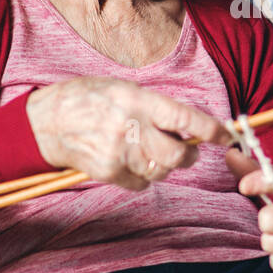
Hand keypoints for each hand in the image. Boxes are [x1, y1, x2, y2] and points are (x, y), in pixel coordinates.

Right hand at [25, 77, 231, 189]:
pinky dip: (143, 177)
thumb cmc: (89, 99)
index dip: (211, 129)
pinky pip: (142, 184)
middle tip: (186, 150)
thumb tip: (191, 125)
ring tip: (148, 151)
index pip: (184, 117)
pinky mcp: (108, 172)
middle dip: (188, 155)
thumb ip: (157, 106)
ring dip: (164, 165)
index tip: (227, 136)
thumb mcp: (124, 89)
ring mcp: (118, 153)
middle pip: (178, 155)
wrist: (46, 121)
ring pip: (162, 171)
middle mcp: (130, 127)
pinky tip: (130, 161)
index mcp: (137, 100)